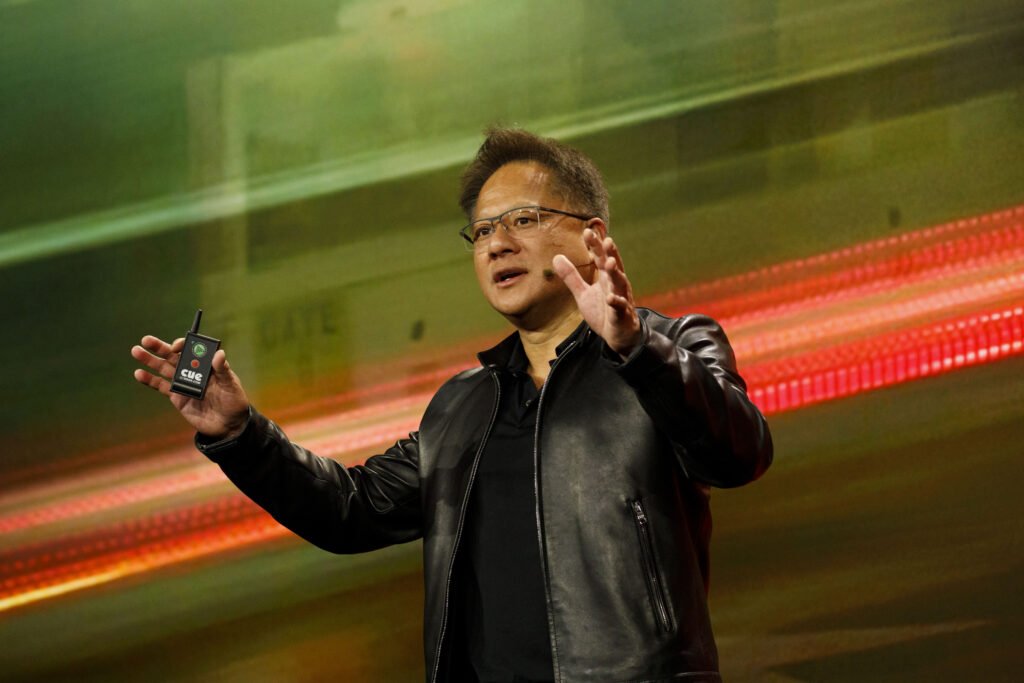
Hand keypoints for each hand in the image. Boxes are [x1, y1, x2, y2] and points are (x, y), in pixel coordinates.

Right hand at [131, 335, 250, 438]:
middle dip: (160, 347)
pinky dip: (149, 380)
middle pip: (174, 356)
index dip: (182, 345)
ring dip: (150, 360)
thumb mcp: (231, 385)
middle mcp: (193, 371)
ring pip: (164, 368)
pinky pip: (161, 386)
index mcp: (207, 364)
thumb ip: (223, 370)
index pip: (192, 349)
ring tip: (136, 351)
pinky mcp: (177, 397)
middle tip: (146, 340)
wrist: (228, 425)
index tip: (175, 347)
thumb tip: (219, 354)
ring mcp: (184, 383)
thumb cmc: (234, 402)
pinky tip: (139, 374)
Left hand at [553, 228, 640, 356]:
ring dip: (616, 273)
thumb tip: (556, 257)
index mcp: (606, 278)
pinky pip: (620, 307)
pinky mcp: (622, 315)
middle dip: (610, 253)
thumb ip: (571, 276)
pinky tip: (610, 298)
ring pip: (620, 283)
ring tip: (609, 263)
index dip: (595, 246)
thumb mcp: (583, 293)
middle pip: (614, 266)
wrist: (618, 335)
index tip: (587, 231)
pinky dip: (616, 302)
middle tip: (607, 240)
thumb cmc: (602, 312)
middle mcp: (615, 285)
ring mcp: (621, 299)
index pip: (601, 258)